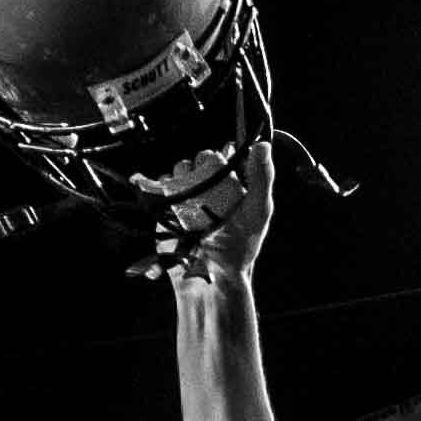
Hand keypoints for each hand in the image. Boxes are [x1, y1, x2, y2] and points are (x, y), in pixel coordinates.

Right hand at [163, 140, 274, 286]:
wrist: (208, 276)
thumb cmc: (239, 248)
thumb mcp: (258, 211)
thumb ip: (262, 178)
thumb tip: (262, 145)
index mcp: (235, 188)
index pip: (228, 156)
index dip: (226, 154)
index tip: (226, 160)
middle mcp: (213, 190)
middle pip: (202, 158)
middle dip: (202, 163)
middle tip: (208, 184)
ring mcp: (190, 197)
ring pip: (181, 168)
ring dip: (183, 173)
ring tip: (190, 193)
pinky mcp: (168, 207)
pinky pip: (160, 184)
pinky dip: (158, 182)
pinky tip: (162, 188)